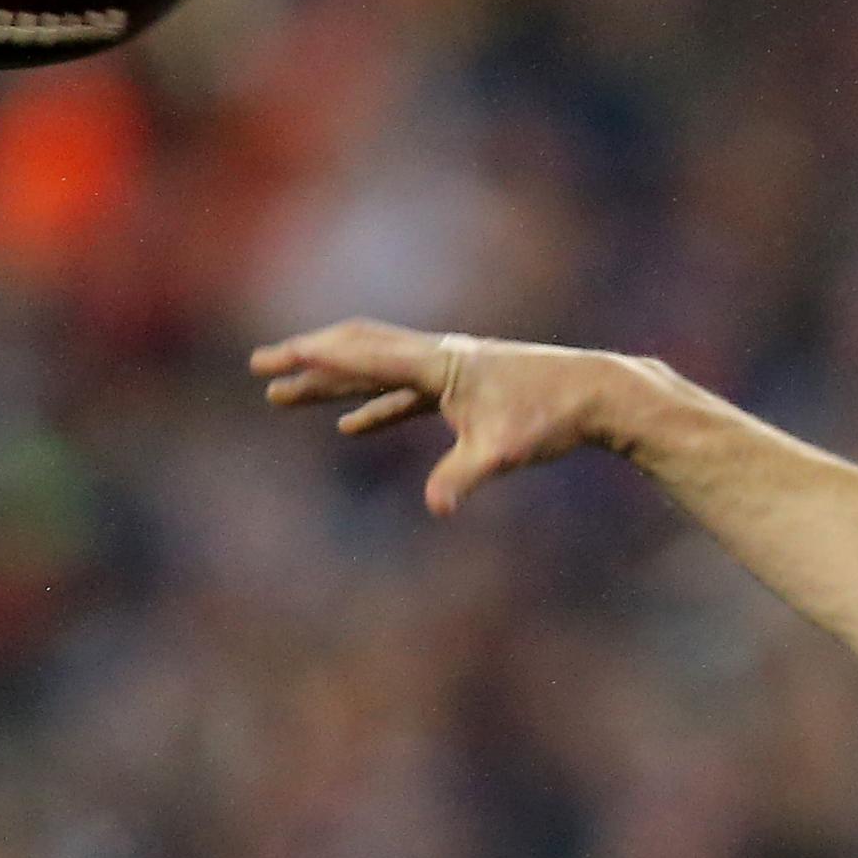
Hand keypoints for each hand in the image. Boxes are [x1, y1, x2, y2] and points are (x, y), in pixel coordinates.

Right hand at [252, 317, 684, 515]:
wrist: (597, 394)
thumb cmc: (551, 416)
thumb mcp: (502, 451)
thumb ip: (462, 476)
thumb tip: (437, 507)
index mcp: (436, 363)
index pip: (362, 354)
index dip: (313, 357)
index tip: (271, 360)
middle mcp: (436, 356)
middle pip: (357, 350)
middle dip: (306, 360)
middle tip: (259, 368)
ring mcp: (448, 370)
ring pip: (375, 372)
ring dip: (330, 384)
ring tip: (284, 397)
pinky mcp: (462, 389)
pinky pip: (403, 397)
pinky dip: (373, 408)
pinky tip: (351, 429)